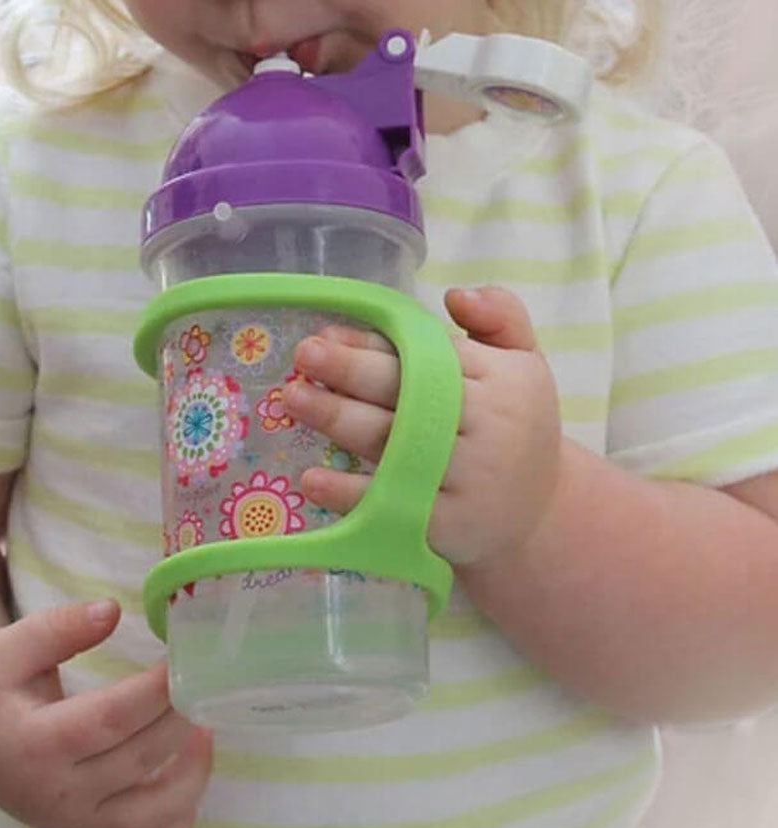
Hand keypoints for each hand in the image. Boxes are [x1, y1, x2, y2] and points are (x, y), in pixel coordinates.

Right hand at [0, 600, 212, 827]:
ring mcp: (76, 823)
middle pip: (138, 759)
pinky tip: (189, 770)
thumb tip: (112, 610)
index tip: (183, 656)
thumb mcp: (4, 649)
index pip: (108, 719)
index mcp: (32, 745)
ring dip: (192, 772)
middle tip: (205, 679)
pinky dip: (181, 816)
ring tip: (205, 724)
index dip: (153, 690)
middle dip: (180, 717)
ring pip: (152, 815)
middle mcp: (56, 794)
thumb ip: (57, 628)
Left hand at [283, 286, 561, 566]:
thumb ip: (500, 317)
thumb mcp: (524, 364)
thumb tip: (455, 295)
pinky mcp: (445, 526)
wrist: (540, 512)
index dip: (373, 343)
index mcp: (502, 381)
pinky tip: (310, 478)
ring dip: (336, 419)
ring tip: (293, 398)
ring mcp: (465, 480)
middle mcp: (485, 428)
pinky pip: (389, 504)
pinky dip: (349, 493)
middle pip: (405, 393)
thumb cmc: (517, 426)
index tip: (328, 332)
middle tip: (304, 355)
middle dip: (349, 371)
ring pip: (390, 443)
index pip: (426, 354)